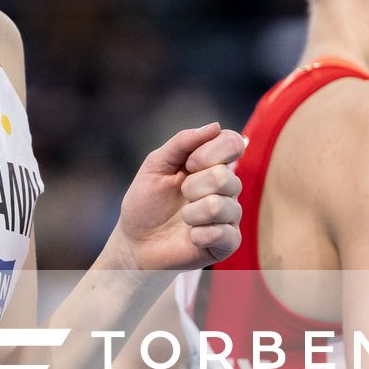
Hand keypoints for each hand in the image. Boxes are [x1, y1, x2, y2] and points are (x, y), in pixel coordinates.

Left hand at [111, 123, 245, 273]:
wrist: (135, 242)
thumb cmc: (146, 202)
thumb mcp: (156, 165)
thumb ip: (182, 142)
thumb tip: (215, 126)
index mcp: (212, 164)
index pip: (233, 143)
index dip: (210, 152)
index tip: (188, 164)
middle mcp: (226, 188)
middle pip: (224, 176)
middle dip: (192, 186)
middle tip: (181, 195)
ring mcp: (229, 215)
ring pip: (221, 205)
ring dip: (191, 213)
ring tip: (183, 218)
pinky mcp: (228, 242)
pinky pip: (223, 234)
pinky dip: (199, 234)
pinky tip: (191, 237)